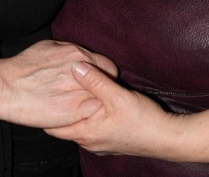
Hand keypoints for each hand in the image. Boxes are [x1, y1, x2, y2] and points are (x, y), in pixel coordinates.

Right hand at [0, 41, 117, 127]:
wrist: (6, 87)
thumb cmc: (24, 66)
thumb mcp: (50, 46)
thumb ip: (70, 51)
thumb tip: (80, 56)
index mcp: (79, 55)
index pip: (107, 67)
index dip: (104, 75)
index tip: (98, 81)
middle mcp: (84, 73)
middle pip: (107, 84)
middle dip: (102, 89)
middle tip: (91, 94)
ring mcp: (80, 93)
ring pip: (100, 99)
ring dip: (94, 101)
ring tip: (82, 104)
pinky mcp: (74, 112)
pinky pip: (89, 113)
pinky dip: (86, 114)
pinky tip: (75, 114)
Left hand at [45, 61, 176, 157]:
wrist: (166, 138)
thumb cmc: (142, 120)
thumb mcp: (117, 96)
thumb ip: (95, 80)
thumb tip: (75, 65)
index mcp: (85, 134)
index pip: (53, 127)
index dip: (46, 110)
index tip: (42, 93)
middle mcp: (89, 141)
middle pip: (66, 125)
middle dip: (61, 107)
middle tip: (55, 88)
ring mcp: (100, 142)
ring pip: (80, 124)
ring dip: (76, 109)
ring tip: (72, 90)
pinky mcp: (111, 139)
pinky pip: (92, 126)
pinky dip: (88, 113)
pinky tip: (94, 100)